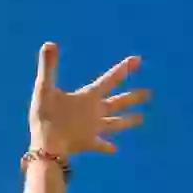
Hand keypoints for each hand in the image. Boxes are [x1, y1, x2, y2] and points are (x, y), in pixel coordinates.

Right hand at [30, 42, 148, 156]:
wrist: (47, 147)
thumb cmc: (45, 116)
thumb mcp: (43, 88)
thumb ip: (48, 67)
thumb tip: (49, 43)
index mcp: (88, 97)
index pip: (109, 79)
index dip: (123, 69)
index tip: (138, 60)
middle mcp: (96, 112)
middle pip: (118, 103)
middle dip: (134, 97)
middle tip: (149, 94)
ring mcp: (94, 129)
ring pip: (115, 124)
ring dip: (128, 121)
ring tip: (142, 118)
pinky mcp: (88, 143)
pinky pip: (100, 145)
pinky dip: (107, 147)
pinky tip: (114, 149)